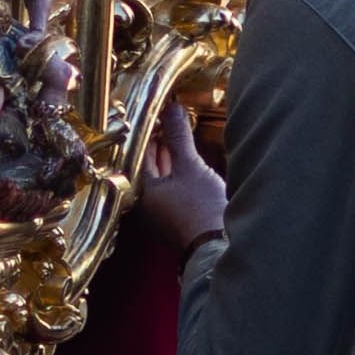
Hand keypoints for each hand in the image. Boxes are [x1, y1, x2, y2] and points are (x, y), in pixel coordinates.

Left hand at [135, 99, 229, 247]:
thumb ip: (179, 137)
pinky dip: (176, 171)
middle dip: (158, 142)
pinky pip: (170, 187)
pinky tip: (186, 159)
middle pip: (147, 164)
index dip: (148, 130)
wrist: (217, 246)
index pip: (137, 152)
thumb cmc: (200, 209)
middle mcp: (143, 202)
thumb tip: (173, 108)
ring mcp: (158, 211)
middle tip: (167, 118)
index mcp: (138, 190)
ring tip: (177, 133)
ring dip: (168, 156)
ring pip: (159, 176)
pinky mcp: (174, 216)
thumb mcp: (190, 167)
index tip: (157, 112)